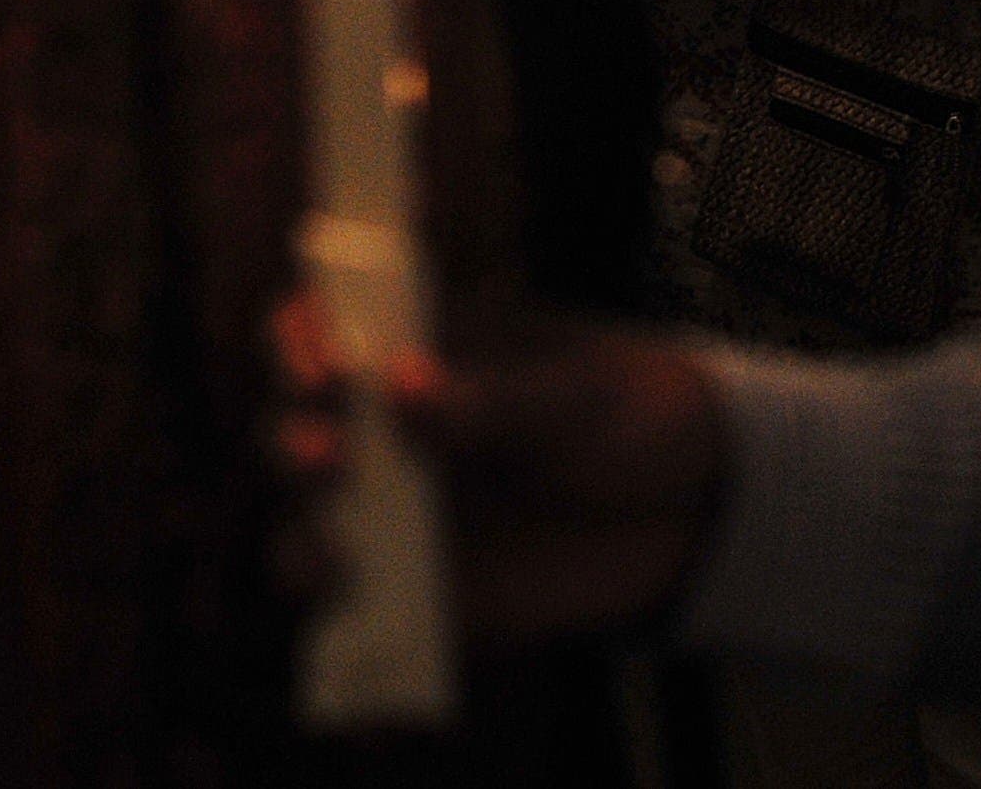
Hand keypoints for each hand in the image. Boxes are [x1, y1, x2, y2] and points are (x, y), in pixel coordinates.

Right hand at [273, 293, 724, 641]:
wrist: (688, 507)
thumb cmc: (622, 415)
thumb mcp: (576, 396)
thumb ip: (495, 399)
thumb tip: (403, 388)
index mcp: (409, 354)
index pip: (320, 335)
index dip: (299, 339)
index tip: (319, 358)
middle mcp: (378, 435)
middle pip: (292, 434)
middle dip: (296, 442)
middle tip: (333, 457)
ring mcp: (391, 521)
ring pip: (304, 536)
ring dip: (308, 546)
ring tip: (346, 554)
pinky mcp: (418, 599)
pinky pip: (359, 627)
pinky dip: (350, 640)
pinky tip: (368, 646)